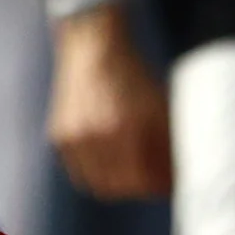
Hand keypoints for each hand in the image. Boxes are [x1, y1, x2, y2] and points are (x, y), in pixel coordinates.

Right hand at [45, 5, 171, 200]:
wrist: (93, 46)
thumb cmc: (132, 75)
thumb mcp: (159, 107)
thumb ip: (168, 145)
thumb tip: (175, 178)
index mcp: (122, 128)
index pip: (141, 181)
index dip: (158, 186)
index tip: (169, 182)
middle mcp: (93, 135)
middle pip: (119, 187)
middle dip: (138, 187)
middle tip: (152, 177)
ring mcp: (72, 136)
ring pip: (96, 184)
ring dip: (116, 183)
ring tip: (131, 169)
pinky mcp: (59, 135)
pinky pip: (78, 170)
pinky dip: (95, 172)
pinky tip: (110, 158)